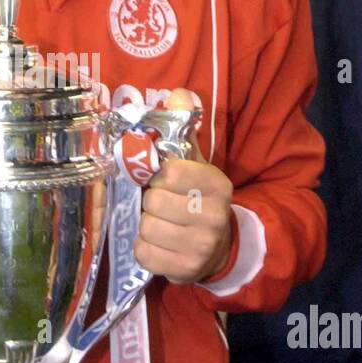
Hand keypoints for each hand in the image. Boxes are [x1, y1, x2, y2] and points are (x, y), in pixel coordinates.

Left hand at [134, 89, 232, 283]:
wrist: (217, 247)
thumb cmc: (196, 198)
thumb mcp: (194, 162)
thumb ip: (183, 127)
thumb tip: (178, 93)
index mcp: (217, 183)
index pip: (169, 172)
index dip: (158, 176)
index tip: (164, 180)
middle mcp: (215, 215)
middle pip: (153, 202)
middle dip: (149, 203)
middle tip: (159, 205)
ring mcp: (202, 246)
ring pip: (146, 228)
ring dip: (145, 226)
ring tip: (158, 224)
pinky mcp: (186, 270)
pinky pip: (144, 253)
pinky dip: (144, 248)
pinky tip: (158, 244)